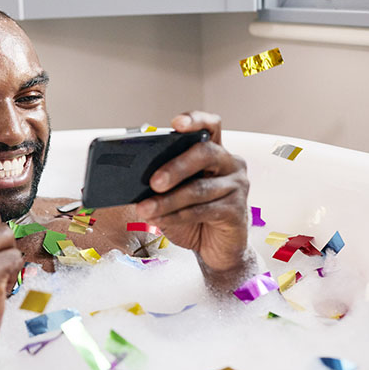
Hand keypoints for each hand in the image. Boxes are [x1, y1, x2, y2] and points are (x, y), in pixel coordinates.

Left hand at [135, 111, 249, 274]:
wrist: (213, 249)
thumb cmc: (192, 217)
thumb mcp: (171, 196)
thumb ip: (160, 182)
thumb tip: (131, 177)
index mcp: (213, 152)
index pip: (210, 126)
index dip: (195, 120)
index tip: (176, 123)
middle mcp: (230, 163)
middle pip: (205, 153)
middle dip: (176, 167)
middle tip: (153, 182)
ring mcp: (237, 186)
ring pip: (198, 188)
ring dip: (167, 201)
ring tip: (144, 209)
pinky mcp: (237, 211)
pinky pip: (203, 210)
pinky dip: (176, 216)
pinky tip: (159, 220)